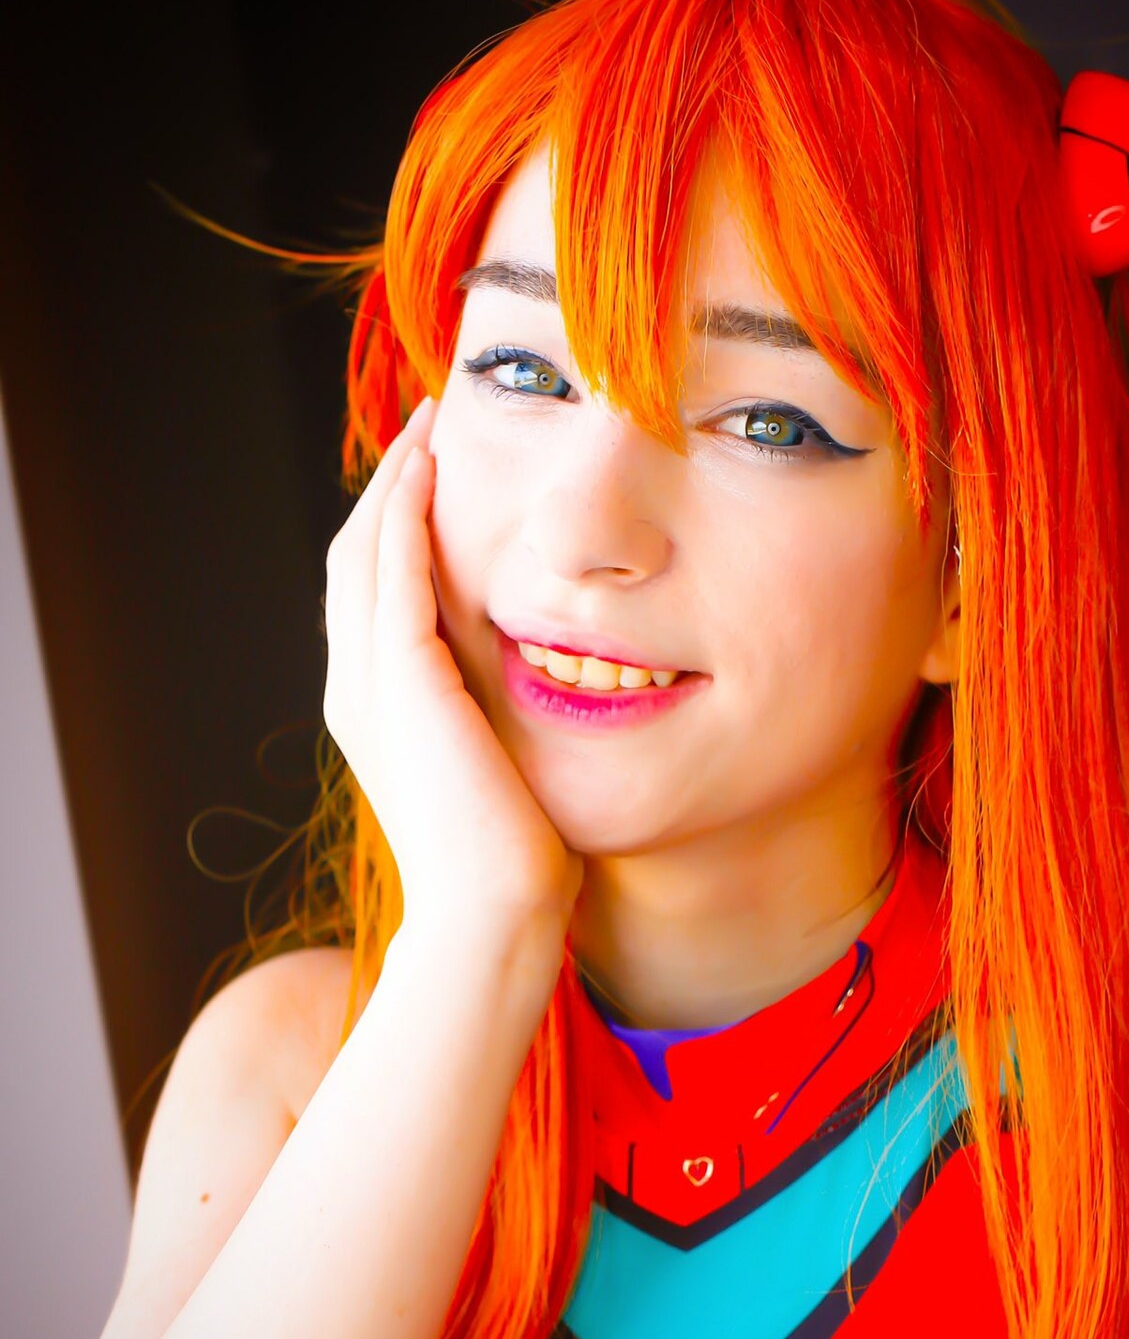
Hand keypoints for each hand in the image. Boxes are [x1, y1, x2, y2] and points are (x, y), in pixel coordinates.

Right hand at [322, 398, 583, 940]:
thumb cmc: (518, 863)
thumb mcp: (507, 772)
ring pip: (364, 551)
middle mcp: (358, 689)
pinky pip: (391, 570)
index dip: (402, 528)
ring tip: (431, 426)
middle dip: (393, 489)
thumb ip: (505, 722)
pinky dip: (405, 511)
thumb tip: (560, 692)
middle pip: (358, 558)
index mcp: (381, 710)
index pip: (378, 594)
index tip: (442, 476)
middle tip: (431, 426)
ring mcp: (369, 683)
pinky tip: (432, 466)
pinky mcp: (400, 678)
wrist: (493, 913)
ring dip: (397, 482)